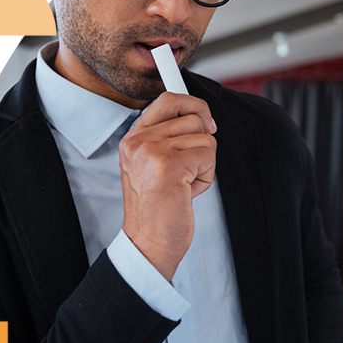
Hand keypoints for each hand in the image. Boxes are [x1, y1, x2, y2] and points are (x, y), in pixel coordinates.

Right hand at [119, 92, 216, 281]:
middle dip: (202, 143)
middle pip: (193, 117)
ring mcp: (152, 152)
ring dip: (204, 163)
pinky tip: (189, 191)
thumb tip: (201, 117)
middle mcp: (139, 142)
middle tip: (190, 167)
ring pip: (204, 137)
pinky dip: (207, 176)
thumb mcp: (152, 166)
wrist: (149, 243)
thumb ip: (168, 138)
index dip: (193, 105)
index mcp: (133, 139)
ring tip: (185, 184)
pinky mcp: (171, 166)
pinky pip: (208, 154)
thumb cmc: (156, 209)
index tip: (205, 119)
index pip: (168, 100)